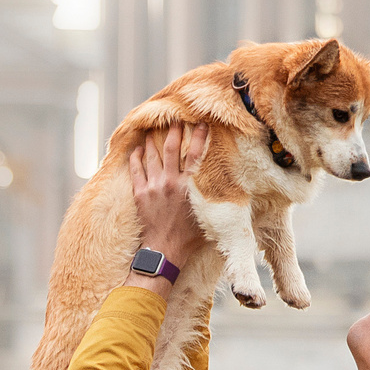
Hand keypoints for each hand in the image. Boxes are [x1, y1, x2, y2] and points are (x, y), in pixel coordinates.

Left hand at [128, 124, 209, 277]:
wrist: (165, 251)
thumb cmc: (189, 238)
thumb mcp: (208, 216)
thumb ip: (215, 200)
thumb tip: (234, 192)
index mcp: (189, 187)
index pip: (196, 154)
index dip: (199, 136)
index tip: (201, 123)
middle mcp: (171, 183)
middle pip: (172, 148)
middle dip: (174, 130)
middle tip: (174, 119)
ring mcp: (153, 187)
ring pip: (152, 156)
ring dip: (153, 141)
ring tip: (153, 130)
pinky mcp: (140, 194)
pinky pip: (136, 170)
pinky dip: (135, 157)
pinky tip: (137, 149)